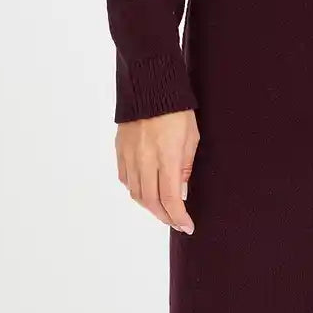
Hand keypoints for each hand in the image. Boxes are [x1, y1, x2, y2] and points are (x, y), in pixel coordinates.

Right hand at [115, 109, 199, 233]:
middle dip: (165, 216)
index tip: (187, 226)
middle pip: (151, 201)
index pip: (170, 198)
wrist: (150, 86)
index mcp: (167, 156)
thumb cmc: (177, 109)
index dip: (178, 216)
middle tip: (176, 221)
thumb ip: (185, 166)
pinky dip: (136, 190)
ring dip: (150, 206)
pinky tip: (146, 190)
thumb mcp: (192, 136)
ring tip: (162, 209)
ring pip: (136, 193)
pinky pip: (125, 179)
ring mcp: (130, 156)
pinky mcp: (120, 150)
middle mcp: (145, 160)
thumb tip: (180, 191)